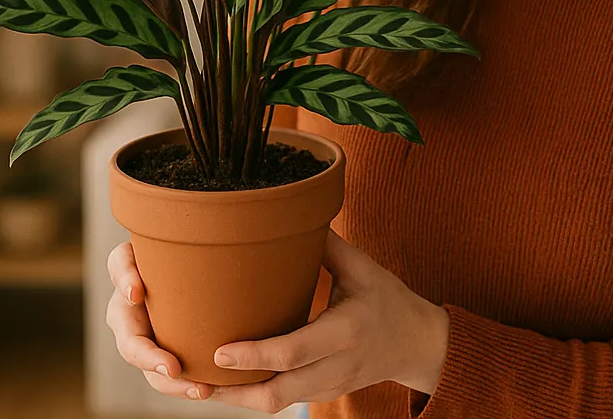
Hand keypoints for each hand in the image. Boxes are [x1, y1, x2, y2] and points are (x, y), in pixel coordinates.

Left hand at [105, 229, 450, 409]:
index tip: (219, 351)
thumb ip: (328, 245)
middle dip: (232, 390)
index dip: (254, 356)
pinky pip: (283, 401)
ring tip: (197, 385)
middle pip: (278, 393)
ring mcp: (329, 386)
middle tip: (193, 376)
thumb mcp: (365, 268)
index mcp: (344, 332)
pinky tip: (224, 384)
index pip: (293, 352)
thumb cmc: (390, 301)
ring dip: (235, 400)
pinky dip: (252, 396)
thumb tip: (292, 213)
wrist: (420, 345)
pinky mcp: (324, 394)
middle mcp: (335, 366)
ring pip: (276, 404)